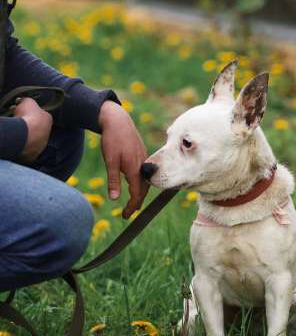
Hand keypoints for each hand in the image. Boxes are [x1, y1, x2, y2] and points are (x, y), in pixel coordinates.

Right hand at [12, 97, 52, 162]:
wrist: (24, 135)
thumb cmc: (27, 116)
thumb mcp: (27, 101)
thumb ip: (27, 101)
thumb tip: (22, 101)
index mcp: (48, 119)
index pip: (40, 114)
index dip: (29, 112)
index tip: (20, 111)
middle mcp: (47, 133)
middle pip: (36, 127)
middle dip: (27, 124)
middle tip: (17, 121)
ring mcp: (41, 144)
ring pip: (32, 138)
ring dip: (25, 135)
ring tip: (15, 132)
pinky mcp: (33, 154)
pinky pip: (27, 148)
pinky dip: (22, 145)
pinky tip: (16, 141)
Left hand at [99, 100, 148, 218]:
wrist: (118, 120)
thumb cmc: (112, 140)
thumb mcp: (110, 161)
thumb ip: (113, 181)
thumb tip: (114, 199)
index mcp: (134, 169)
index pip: (136, 194)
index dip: (132, 207)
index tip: (125, 215)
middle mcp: (142, 166)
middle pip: (143, 190)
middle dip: (137, 202)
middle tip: (128, 212)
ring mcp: (144, 159)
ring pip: (145, 181)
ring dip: (139, 193)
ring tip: (132, 201)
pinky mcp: (143, 154)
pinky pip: (144, 173)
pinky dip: (140, 182)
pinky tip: (135, 183)